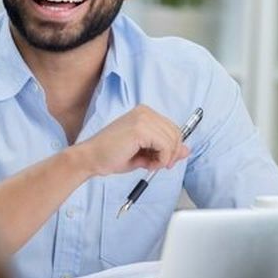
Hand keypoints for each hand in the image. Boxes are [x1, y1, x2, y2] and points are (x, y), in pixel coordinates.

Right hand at [75, 105, 189, 176]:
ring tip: (150, 165)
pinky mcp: (140, 129)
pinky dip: (162, 159)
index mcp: (145, 113)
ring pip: (172, 140)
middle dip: (172, 153)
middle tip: (158, 166)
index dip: (173, 148)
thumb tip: (186, 150)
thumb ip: (165, 150)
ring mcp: (143, 118)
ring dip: (165, 158)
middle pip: (176, 133)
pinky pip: (165, 146)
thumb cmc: (112, 155)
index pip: (172, 128)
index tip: (164, 161)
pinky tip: (149, 164)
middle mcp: (145, 112)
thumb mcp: (145, 153)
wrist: (91, 158)